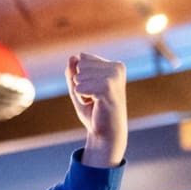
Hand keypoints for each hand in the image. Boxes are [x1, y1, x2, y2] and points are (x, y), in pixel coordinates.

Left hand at [65, 53, 127, 167]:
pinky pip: (80, 87)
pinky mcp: (108, 86)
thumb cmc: (93, 111)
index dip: (79, 78)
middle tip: (93, 98)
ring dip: (81, 92)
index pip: (81, 59)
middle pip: (79, 66)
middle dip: (80, 84)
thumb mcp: (78, 88)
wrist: (105, 132)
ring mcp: (114, 76)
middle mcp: (117, 67)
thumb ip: (73, 72)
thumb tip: (73, 57)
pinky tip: (95, 104)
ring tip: (95, 101)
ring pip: (79, 76)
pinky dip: (82, 98)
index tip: (93, 91)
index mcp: (113, 65)